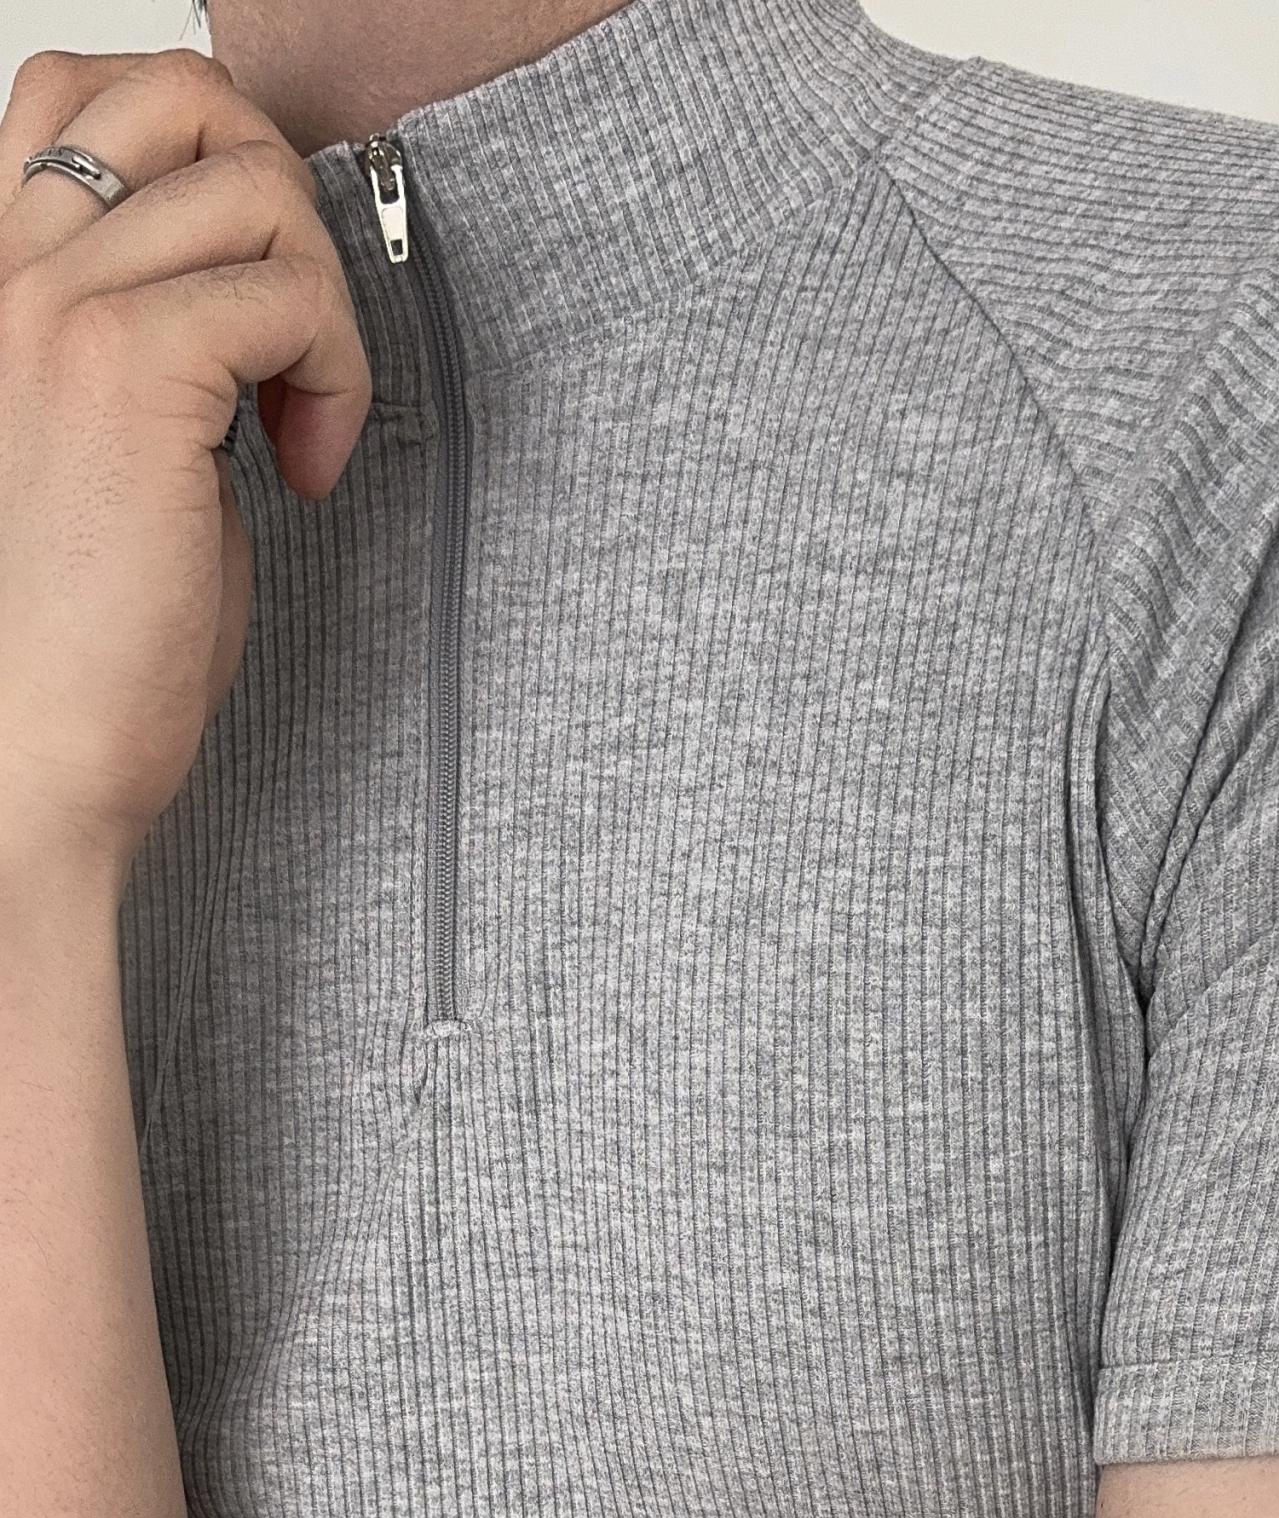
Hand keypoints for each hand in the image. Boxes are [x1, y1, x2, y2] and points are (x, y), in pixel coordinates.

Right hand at [0, 46, 371, 890]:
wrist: (34, 752)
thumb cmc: (80, 640)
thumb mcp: (117, 452)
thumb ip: (166, 353)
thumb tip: (258, 312)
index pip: (87, 91)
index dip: (216, 166)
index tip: (253, 309)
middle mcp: (9, 267)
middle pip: (183, 97)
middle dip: (285, 206)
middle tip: (298, 338)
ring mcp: (59, 306)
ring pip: (257, 191)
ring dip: (323, 308)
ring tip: (301, 426)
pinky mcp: (127, 369)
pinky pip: (288, 293)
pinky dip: (333, 374)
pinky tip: (303, 467)